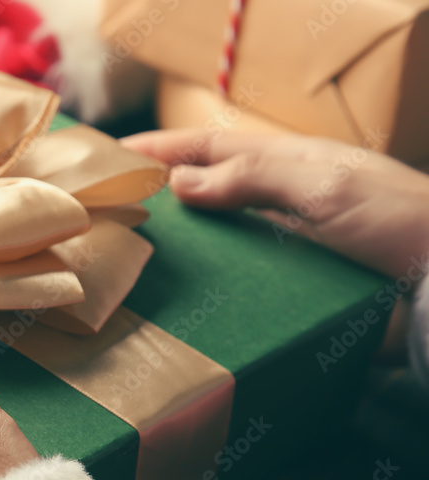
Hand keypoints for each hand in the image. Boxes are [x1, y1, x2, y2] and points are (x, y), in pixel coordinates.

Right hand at [121, 129, 428, 279]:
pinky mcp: (300, 283)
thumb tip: (179, 181)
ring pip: (223, 237)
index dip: (163, 148)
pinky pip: (242, 278)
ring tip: (136, 258)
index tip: (113, 155)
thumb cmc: (396, 219)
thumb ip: (252, 177)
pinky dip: (212, 285)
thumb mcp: (321, 185)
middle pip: (212, 190)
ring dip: (184, 245)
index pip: (212, 148)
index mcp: (291, 164)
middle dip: (163, 195)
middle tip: (115, 211)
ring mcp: (294, 242)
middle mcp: (288, 199)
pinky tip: (189, 301)